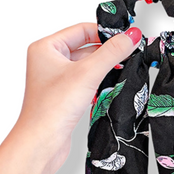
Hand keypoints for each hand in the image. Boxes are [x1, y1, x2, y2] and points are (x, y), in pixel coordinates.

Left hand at [18, 22, 141, 173]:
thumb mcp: (87, 74)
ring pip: (88, 67)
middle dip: (107, 52)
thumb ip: (112, 52)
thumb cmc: (51, 109)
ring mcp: (57, 80)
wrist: (43, 142)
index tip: (126, 36)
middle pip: (86, 48)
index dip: (105, 32)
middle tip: (129, 52)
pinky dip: (99, 83)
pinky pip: (87, 83)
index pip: (81, 30)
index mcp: (46, 48)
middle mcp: (50, 62)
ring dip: (105, 68)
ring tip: (123, 68)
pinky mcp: (65, 97)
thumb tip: (130, 36)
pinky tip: (111, 86)